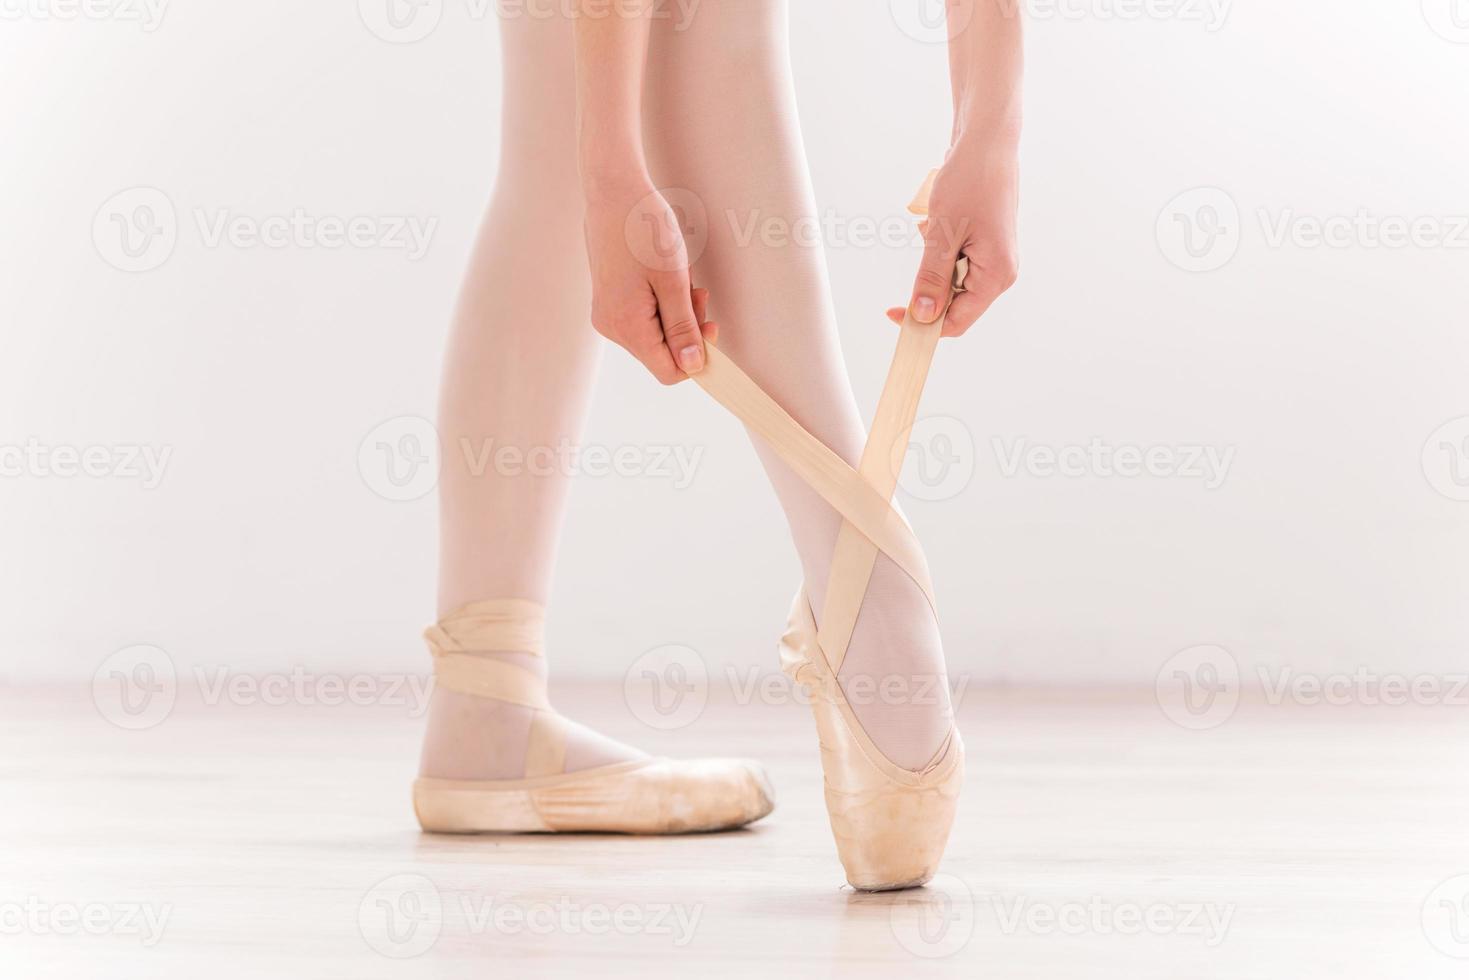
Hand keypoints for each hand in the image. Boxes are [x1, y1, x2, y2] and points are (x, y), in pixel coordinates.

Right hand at [583, 179, 715, 383]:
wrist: (613, 190)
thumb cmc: (643, 228)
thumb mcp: (673, 280)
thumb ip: (682, 327)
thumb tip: (692, 366)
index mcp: (626, 325)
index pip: (668, 371)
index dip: (696, 357)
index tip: (712, 327)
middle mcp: (611, 326)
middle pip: (661, 354)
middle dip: (687, 329)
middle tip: (699, 293)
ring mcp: (608, 314)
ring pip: (655, 335)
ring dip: (677, 313)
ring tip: (681, 279)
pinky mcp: (610, 301)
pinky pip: (644, 317)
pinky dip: (662, 304)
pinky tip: (666, 277)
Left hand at [887, 139, 1019, 334]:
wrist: (987, 141)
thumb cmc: (971, 180)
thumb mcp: (943, 233)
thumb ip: (932, 278)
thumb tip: (922, 315)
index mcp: (997, 275)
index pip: (957, 322)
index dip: (924, 324)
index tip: (893, 314)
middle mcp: (1000, 273)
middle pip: (954, 305)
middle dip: (929, 284)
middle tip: (924, 244)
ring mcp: (993, 259)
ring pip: (950, 281)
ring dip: (933, 261)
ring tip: (938, 223)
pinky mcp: (984, 245)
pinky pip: (954, 261)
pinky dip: (939, 247)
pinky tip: (941, 218)